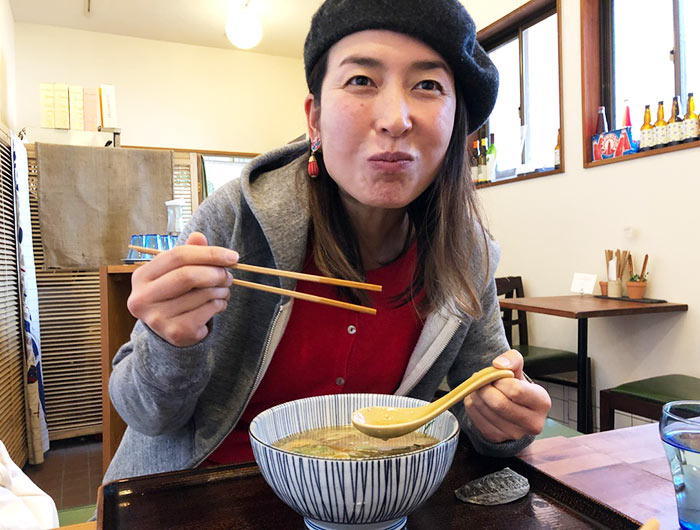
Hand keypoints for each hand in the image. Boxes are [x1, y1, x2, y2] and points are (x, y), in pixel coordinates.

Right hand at [127, 232, 238, 346]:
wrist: (172, 330)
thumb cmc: (177, 295)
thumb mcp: (178, 271)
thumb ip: (189, 253)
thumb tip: (198, 236)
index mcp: (142, 276)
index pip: (177, 256)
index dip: (208, 254)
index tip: (233, 257)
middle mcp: (143, 298)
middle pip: (187, 275)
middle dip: (215, 273)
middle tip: (229, 276)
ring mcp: (157, 317)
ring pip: (201, 294)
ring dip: (221, 290)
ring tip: (223, 291)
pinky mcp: (175, 332)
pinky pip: (207, 311)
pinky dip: (219, 305)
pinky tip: (217, 305)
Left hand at [463, 350, 550, 442]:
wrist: (512, 410)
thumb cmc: (517, 388)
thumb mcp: (519, 370)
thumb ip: (512, 360)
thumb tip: (498, 365)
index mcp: (542, 403)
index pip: (515, 390)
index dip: (500, 380)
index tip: (496, 376)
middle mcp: (532, 423)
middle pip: (499, 403)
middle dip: (484, 388)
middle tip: (482, 381)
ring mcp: (514, 434)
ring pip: (485, 410)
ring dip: (476, 394)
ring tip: (479, 388)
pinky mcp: (497, 438)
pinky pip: (476, 418)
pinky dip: (471, 405)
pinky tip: (478, 400)